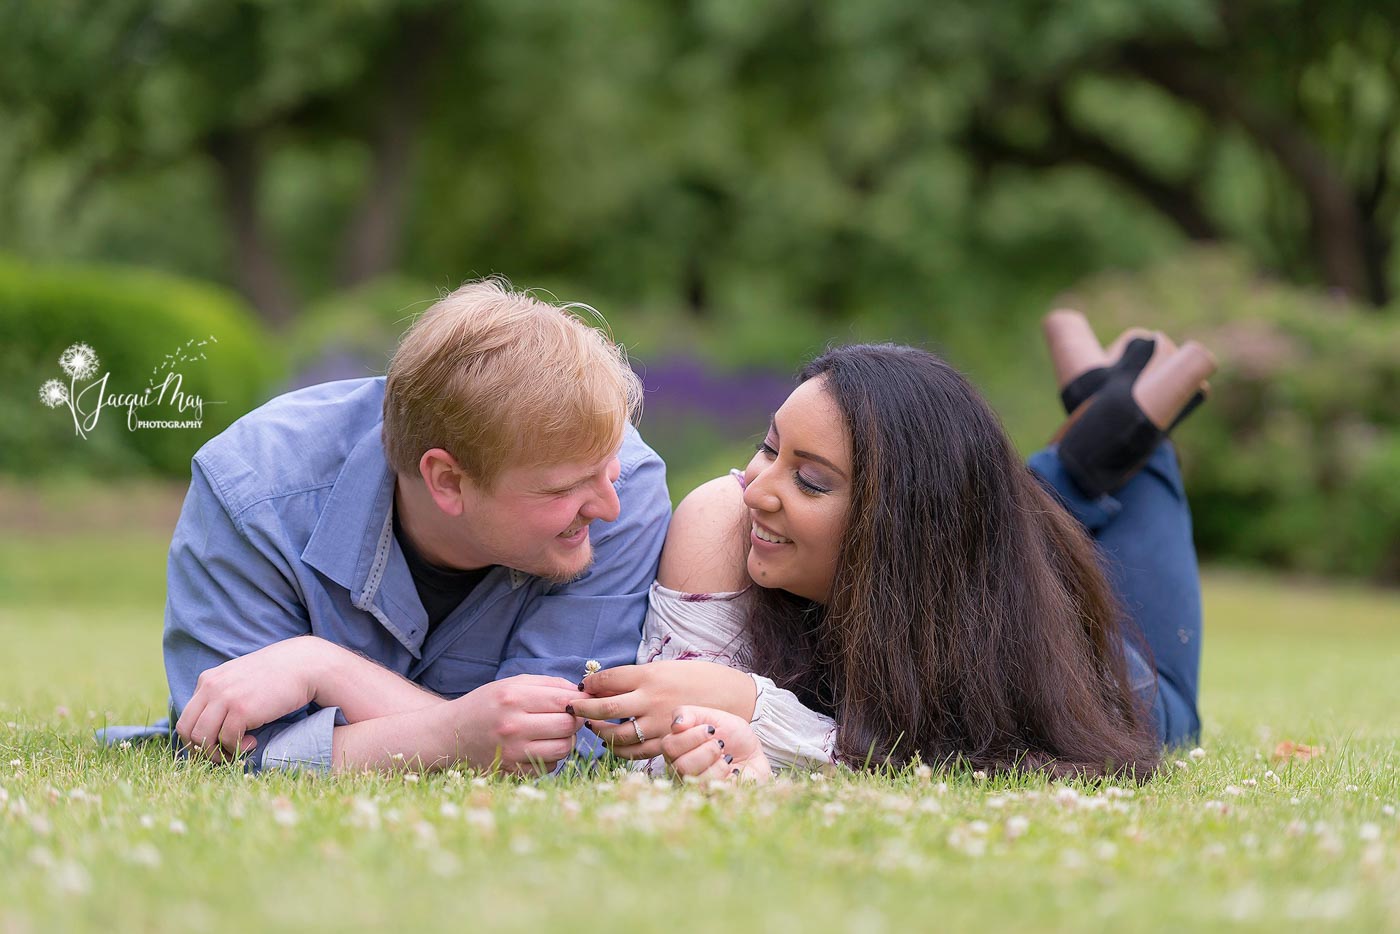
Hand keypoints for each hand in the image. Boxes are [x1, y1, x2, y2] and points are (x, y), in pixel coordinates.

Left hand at [176, 636, 329, 762]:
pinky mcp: (241, 709)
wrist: (302, 665)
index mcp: (208, 680)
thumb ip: (222, 694)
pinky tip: (254, 742)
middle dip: (200, 750)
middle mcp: (211, 687)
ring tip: (237, 752)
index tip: (212, 748)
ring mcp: (225, 698)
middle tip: (221, 756)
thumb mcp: (239, 679)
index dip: (195, 739)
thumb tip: (212, 723)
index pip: (186, 717)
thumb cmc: (275, 675)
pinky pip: (227, 739)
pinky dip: (238, 748)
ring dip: (217, 753)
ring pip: (202, 738)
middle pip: (187, 730)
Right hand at [447, 674, 586, 774]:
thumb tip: (581, 691)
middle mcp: (513, 726)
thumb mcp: (511, 684)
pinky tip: (539, 746)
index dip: (580, 701)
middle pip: (567, 725)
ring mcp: (512, 752)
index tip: (582, 701)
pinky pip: (550, 766)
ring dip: (566, 739)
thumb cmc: (486, 705)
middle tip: (568, 716)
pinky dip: (552, 757)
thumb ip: (547, 684)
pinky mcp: (513, 772)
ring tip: (554, 731)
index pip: (564, 700)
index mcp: (512, 698)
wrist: (451, 734)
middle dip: (574, 720)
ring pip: (563, 748)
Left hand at [570, 660, 757, 760]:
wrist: (733, 697)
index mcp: (650, 675)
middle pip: (605, 707)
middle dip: (584, 708)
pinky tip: (613, 743)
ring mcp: (658, 724)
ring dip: (599, 731)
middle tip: (573, 708)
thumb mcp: (666, 668)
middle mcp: (651, 700)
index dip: (591, 683)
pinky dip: (619, 749)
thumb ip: (638, 678)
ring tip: (592, 726)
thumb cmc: (699, 677)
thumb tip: (604, 685)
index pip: (608, 679)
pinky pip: (635, 752)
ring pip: (616, 734)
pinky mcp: (667, 742)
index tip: (582, 686)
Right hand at [661, 706, 769, 782]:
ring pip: (695, 778)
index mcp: (676, 749)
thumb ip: (689, 714)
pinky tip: (731, 769)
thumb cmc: (732, 735)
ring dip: (717, 762)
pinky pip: (710, 789)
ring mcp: (693, 785)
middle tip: (721, 744)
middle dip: (707, 750)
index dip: (692, 736)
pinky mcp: (709, 796)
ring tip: (726, 756)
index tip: (711, 730)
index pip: (669, 745)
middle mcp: (679, 769)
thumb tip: (676, 724)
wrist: (755, 754)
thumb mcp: (712, 716)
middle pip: (680, 764)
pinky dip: (725, 774)